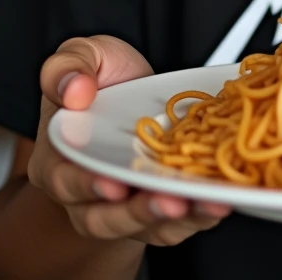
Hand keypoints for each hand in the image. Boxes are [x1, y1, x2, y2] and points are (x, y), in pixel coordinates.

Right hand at [29, 35, 231, 246]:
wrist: (131, 92)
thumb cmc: (102, 78)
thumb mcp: (82, 56)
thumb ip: (68, 67)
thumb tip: (75, 90)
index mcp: (61, 158)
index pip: (66, 180)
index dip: (86, 185)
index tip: (113, 183)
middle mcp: (90, 192)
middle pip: (105, 217)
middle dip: (138, 213)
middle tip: (168, 201)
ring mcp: (127, 204)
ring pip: (145, 225)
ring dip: (176, 219)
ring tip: (206, 202)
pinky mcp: (160, 207)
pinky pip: (177, 223)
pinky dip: (199, 215)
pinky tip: (221, 201)